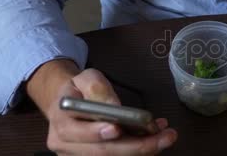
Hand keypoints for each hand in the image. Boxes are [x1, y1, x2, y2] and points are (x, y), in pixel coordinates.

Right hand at [27, 60, 176, 154]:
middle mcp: (67, 145)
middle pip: (102, 151)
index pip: (78, 132)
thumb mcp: (85, 78)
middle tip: (163, 136)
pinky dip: (139, 150)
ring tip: (165, 136)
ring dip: (143, 149)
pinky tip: (154, 138)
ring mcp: (79, 155)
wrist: (68, 102)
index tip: (117, 128)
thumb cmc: (78, 89)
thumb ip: (97, 88)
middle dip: (136, 146)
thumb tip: (115, 106)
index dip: (97, 133)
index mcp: (62, 123)